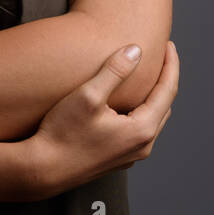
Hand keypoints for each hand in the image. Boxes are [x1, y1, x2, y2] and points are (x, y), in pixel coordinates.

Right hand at [23, 40, 178, 200]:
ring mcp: (130, 156)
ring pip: (151, 121)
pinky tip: (124, 106)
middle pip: (163, 106)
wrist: (43, 170)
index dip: (171, 65)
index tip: (169, 44)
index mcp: (142, 129)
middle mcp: (142, 146)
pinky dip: (138, 113)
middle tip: (160, 57)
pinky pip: (137, 132)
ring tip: (144, 78)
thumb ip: (115, 71)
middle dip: (164, 80)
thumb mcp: (88, 95)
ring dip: (151, 98)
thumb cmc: (62, 133)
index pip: (167, 91)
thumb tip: (136, 50)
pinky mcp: (116, 160)